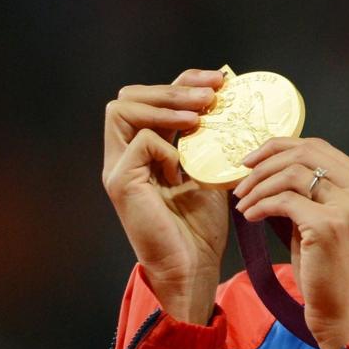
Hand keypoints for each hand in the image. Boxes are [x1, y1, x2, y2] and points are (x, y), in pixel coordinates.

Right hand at [102, 69, 227, 323]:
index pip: (154, 98)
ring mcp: (118, 168)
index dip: (183, 82)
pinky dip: (166, 146)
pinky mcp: (121, 183)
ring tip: (200, 115)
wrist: (193, 268)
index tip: (219, 81)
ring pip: (122, 109)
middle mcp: (125, 155)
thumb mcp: (210, 172)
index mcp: (146, 150)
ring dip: (166, 105)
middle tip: (211, 94)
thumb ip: (208, 139)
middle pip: (129, 96)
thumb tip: (230, 97)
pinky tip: (185, 167)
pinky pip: (140, 141)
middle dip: (172, 87)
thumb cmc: (201, 227)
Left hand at [233, 137, 348, 348]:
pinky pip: (283, 200)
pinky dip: (260, 205)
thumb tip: (272, 168)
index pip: (322, 148)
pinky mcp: (328, 225)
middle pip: (307, 152)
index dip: (282, 147)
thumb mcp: (332, 223)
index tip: (255, 161)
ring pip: (292, 172)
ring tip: (242, 202)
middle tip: (242, 178)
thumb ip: (314, 193)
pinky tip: (249, 217)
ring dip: (259, 184)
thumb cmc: (336, 276)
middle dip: (266, 160)